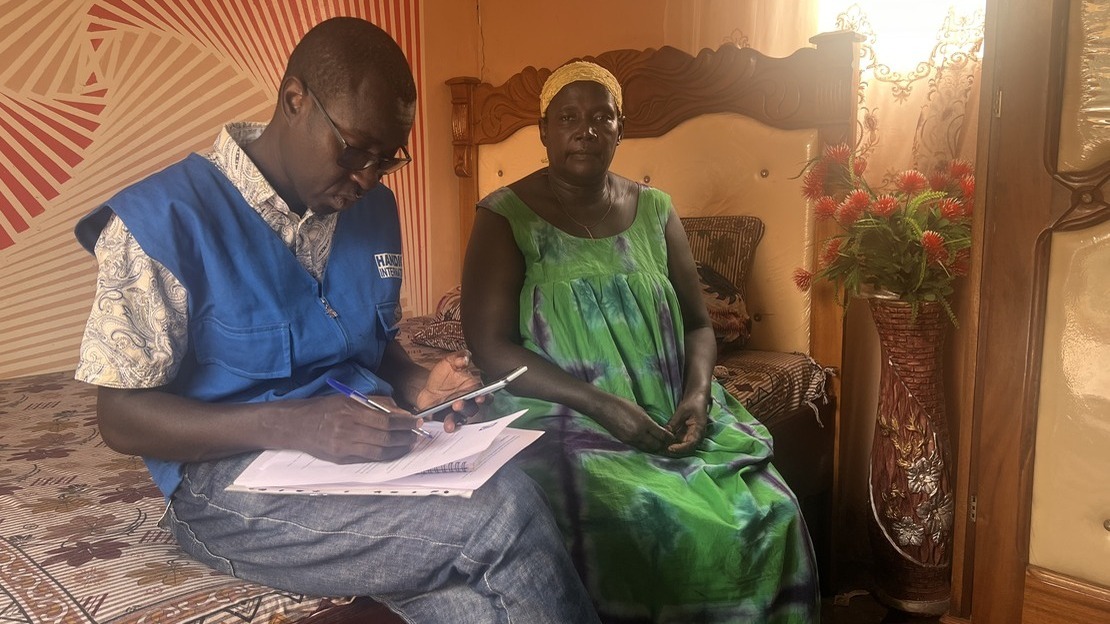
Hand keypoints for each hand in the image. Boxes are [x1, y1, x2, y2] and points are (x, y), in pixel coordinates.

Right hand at [294, 394, 422, 462]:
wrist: (296, 425)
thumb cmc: (323, 408)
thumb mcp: (348, 398)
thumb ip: (374, 403)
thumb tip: (398, 411)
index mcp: (350, 412)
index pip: (386, 420)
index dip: (405, 423)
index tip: (416, 421)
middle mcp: (347, 431)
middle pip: (385, 437)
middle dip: (405, 437)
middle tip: (417, 435)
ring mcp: (344, 447)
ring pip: (379, 452)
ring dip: (398, 449)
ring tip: (408, 444)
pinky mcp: (342, 459)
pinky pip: (368, 459)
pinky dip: (384, 456)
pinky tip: (393, 452)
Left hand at [415, 350, 482, 431]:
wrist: (428, 384)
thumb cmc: (444, 374)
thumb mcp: (450, 362)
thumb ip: (459, 358)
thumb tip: (465, 358)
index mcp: (472, 390)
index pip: (485, 396)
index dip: (485, 398)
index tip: (480, 397)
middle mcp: (466, 403)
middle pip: (471, 410)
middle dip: (466, 408)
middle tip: (458, 404)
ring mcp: (454, 412)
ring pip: (458, 420)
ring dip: (453, 422)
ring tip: (448, 423)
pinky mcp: (440, 417)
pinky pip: (439, 422)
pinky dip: (434, 423)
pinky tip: (428, 420)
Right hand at [595, 395, 675, 452]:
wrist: (603, 408)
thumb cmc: (621, 404)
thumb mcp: (639, 409)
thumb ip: (649, 420)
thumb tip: (656, 428)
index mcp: (644, 422)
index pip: (661, 435)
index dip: (668, 437)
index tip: (671, 437)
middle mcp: (639, 433)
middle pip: (656, 445)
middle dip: (662, 444)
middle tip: (666, 442)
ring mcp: (631, 439)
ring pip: (647, 448)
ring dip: (653, 447)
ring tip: (657, 445)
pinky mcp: (624, 441)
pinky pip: (638, 447)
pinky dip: (644, 446)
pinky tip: (646, 444)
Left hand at [663, 396, 708, 455]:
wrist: (697, 399)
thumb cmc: (692, 403)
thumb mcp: (682, 410)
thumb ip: (674, 422)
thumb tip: (666, 432)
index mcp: (699, 430)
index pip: (691, 443)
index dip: (681, 448)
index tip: (670, 448)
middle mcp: (696, 436)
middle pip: (686, 448)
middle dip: (675, 450)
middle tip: (662, 449)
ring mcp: (691, 436)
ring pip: (682, 446)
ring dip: (672, 448)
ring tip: (660, 448)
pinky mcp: (685, 435)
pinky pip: (678, 442)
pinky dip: (671, 443)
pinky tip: (662, 443)